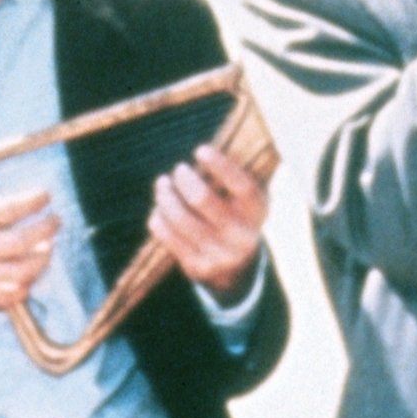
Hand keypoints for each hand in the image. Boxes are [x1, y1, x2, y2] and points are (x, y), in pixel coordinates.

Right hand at [0, 150, 58, 311]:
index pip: (7, 209)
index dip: (32, 201)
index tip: (44, 196)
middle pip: (19, 241)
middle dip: (45, 230)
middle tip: (56, 222)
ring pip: (17, 272)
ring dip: (40, 260)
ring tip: (48, 249)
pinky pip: (1, 298)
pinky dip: (20, 290)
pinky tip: (27, 280)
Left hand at [148, 144, 269, 302]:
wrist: (238, 266)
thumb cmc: (238, 214)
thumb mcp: (247, 197)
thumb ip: (235, 174)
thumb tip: (208, 150)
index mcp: (257, 211)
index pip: (242, 185)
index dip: (220, 166)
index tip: (200, 150)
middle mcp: (241, 235)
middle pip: (202, 199)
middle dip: (184, 179)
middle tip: (179, 169)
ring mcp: (219, 254)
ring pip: (180, 218)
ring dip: (165, 196)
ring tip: (163, 184)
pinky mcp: (197, 267)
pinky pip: (168, 237)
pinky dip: (158, 218)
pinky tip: (160, 207)